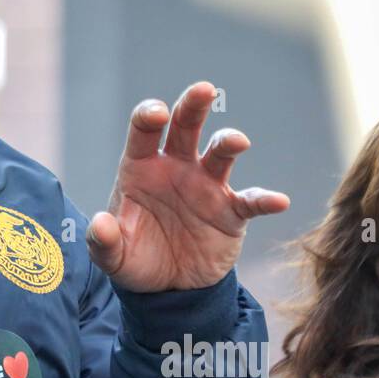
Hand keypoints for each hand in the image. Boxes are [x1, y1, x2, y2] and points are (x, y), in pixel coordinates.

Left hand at [86, 81, 289, 292]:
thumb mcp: (113, 257)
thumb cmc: (136, 259)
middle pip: (185, 127)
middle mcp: (176, 168)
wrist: (169, 287)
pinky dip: (264, 200)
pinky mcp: (231, 212)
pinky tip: (278, 202)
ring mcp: (206, 187)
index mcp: (142, 168)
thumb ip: (103, 242)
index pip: (144, 132)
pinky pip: (251, 201)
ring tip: (236, 142)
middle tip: (204, 89)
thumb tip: (100, 224)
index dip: (149, 116)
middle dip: (193, 106)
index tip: (157, 114)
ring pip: (219, 154)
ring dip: (228, 143)